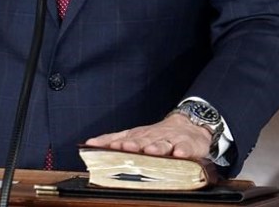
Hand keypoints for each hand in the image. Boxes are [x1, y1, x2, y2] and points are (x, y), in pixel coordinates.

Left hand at [85, 113, 212, 158]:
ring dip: (156, 147)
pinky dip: (182, 151)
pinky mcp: (188, 145)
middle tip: (125, 148)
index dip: (117, 143)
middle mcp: (153, 137)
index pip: (125, 139)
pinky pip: (185, 148)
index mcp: (139, 136)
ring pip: (163, 144)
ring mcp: (171, 141)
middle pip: (143, 140)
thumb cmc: (157, 135)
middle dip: (134, 144)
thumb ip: (112, 140)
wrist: (188, 125)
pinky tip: (178, 154)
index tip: (108, 147)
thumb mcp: (134, 135)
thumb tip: (90, 143)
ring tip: (150, 151)